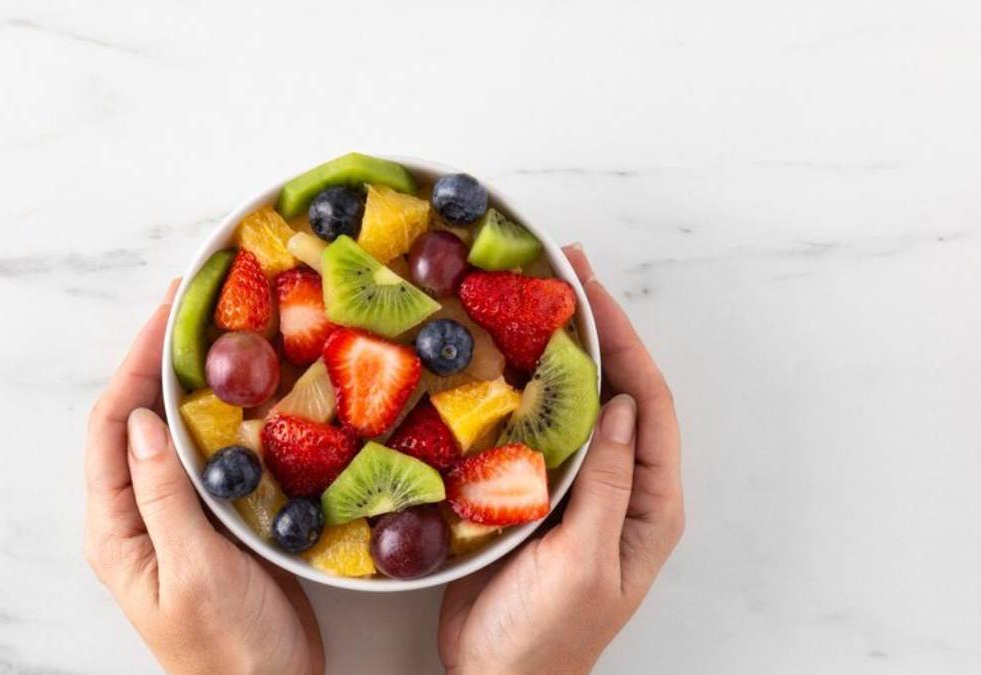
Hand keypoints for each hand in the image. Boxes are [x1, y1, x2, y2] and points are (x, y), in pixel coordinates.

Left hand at [84, 280, 323, 674]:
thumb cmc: (229, 649)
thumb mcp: (195, 571)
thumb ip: (163, 497)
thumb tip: (143, 421)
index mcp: (115, 528)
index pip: (110, 426)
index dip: (134, 363)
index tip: (165, 312)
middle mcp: (133, 516)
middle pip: (133, 419)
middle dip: (155, 359)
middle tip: (191, 303)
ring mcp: (170, 518)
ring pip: (169, 432)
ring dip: (186, 381)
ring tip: (216, 331)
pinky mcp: (207, 523)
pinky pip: (203, 456)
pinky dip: (217, 416)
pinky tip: (244, 395)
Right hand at [438, 246, 684, 674]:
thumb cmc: (548, 636)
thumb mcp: (585, 563)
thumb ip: (608, 486)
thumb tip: (623, 406)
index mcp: (649, 503)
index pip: (648, 402)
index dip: (623, 340)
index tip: (591, 288)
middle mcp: (619, 486)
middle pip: (615, 390)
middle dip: (594, 329)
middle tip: (561, 269)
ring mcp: (575, 488)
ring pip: (573, 403)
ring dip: (556, 350)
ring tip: (529, 297)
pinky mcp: (533, 494)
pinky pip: (533, 429)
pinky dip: (520, 389)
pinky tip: (494, 360)